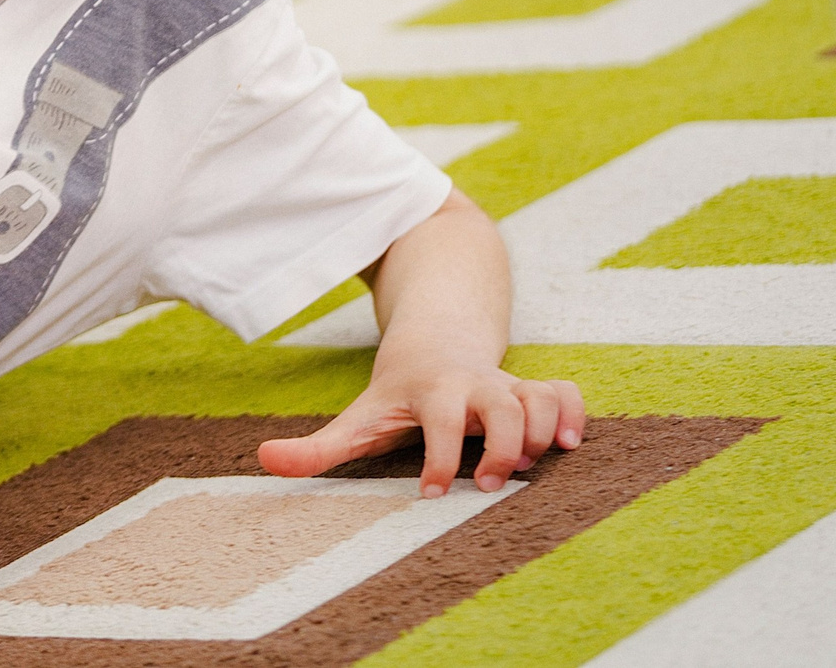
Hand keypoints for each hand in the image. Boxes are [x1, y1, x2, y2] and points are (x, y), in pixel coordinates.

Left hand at [257, 361, 582, 496]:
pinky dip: (573, 414)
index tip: (432, 496)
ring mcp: (507, 385)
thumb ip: (316, 447)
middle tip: (490, 484)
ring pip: (538, 397)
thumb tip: (263, 463)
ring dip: (541, 431)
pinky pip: (567, 392)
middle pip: (500, 405)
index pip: (438, 421)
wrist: (436, 338)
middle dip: (502, 445)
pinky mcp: (535, 389)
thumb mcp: (357, 416)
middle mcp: (473, 385)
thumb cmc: (397, 393)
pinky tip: (569, 445)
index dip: (439, 458)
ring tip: (530, 464)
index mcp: (430, 392)